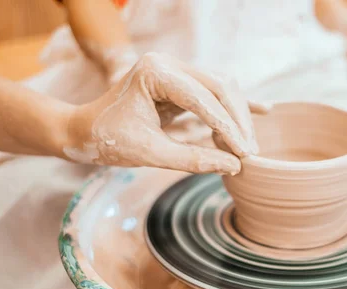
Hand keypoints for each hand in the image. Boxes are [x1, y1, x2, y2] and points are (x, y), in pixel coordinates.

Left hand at [65, 52, 263, 174]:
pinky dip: (235, 106)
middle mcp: (168, 63)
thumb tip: (234, 166)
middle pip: (220, 86)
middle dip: (239, 120)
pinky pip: (215, 92)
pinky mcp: (180, 82)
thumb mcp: (150, 154)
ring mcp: (175, 69)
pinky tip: (263, 110)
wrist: (84, 130)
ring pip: (222, 87)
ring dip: (239, 115)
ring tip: (249, 146)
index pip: (204, 99)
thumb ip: (193, 159)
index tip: (244, 153)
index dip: (228, 128)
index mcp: (155, 72)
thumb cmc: (109, 140)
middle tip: (251, 151)